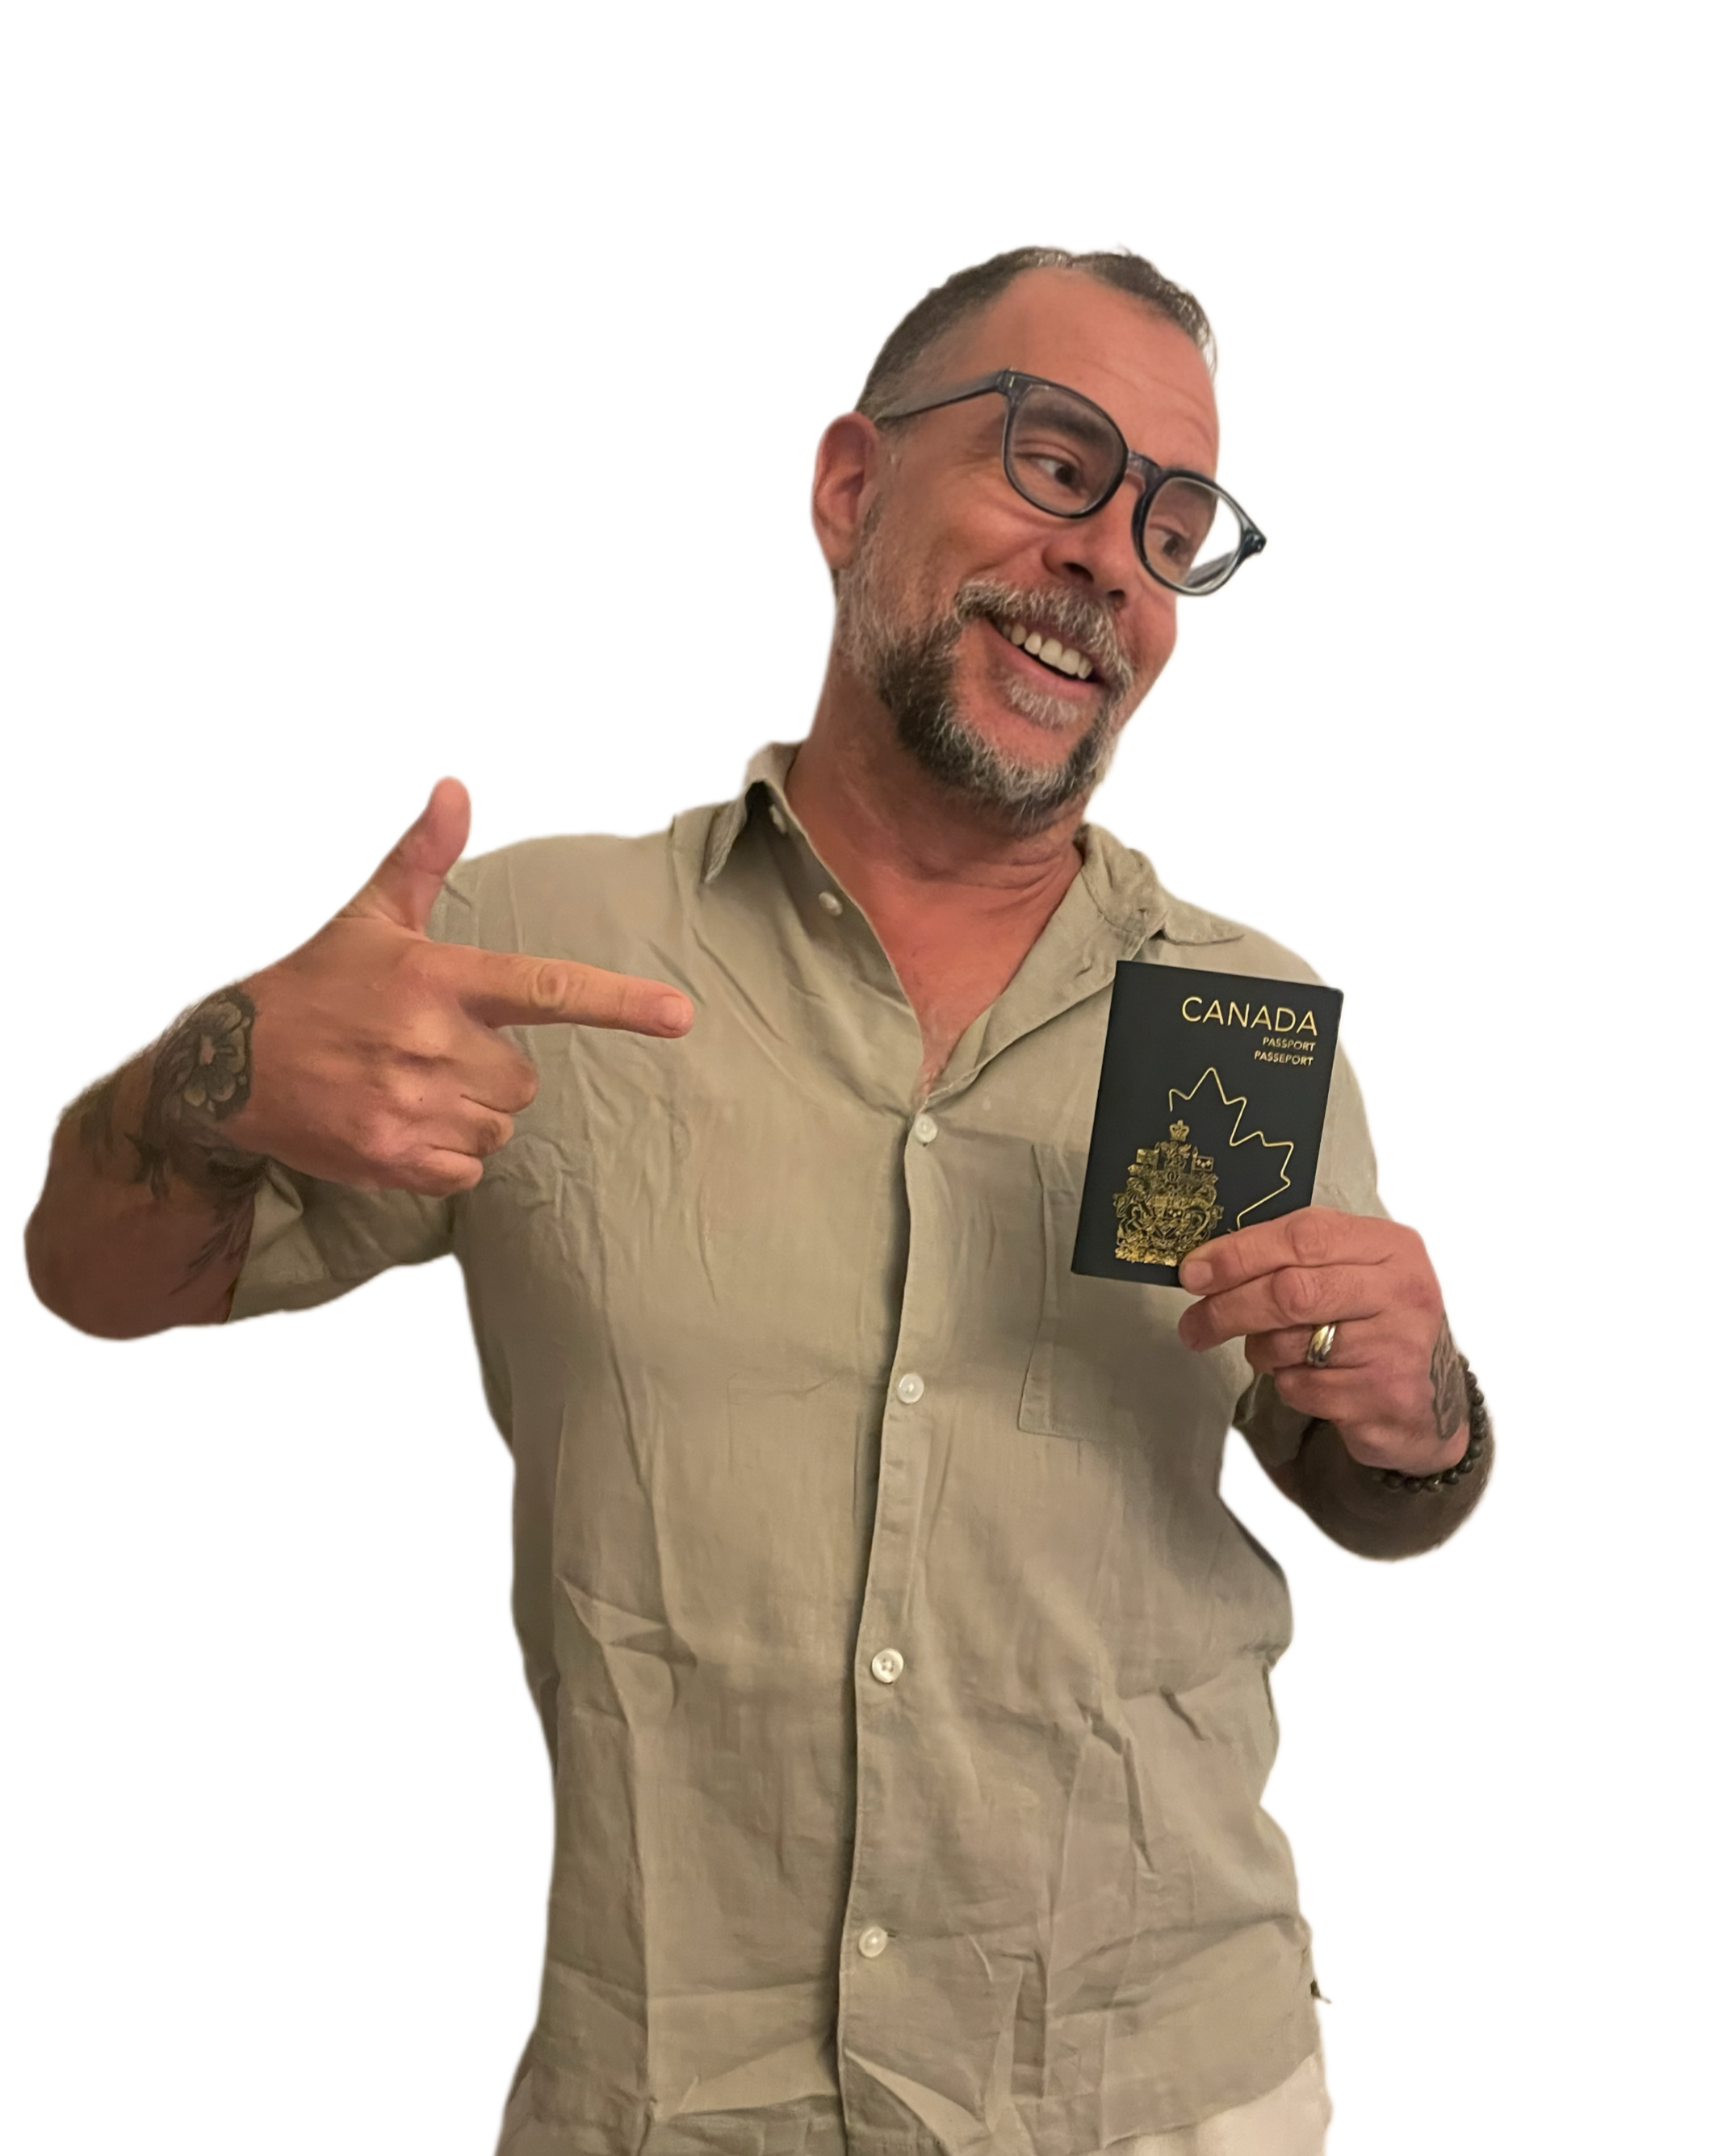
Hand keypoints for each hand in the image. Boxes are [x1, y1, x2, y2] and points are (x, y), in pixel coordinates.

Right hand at [159, 773, 695, 1197]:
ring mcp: (411, 1107)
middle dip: (488, 1069)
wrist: (227, 1067)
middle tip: (427, 1051)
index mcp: (436, 979)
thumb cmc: (314, 986)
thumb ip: (423, 858)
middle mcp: (430, 1044)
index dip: (619, 1002)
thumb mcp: (369, 917)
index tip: (680, 1015)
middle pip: (523, 1080)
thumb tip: (455, 786)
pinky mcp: (393, 1158)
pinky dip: (443, 1154)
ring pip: (497, 1126)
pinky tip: (396, 1122)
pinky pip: (466, 1168)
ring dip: (466, 1113)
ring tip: (404, 1086)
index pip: (545, 988)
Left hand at [1175, 1207, 1468, 1477]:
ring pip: (1289, 1343)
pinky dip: (1287, 1384)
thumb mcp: (1356, 1272)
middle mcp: (1403, 1292)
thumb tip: (1208, 1265)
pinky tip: (1308, 1378)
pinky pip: (1302, 1387)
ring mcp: (1398, 1347)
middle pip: (1290, 1291)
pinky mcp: (1385, 1398)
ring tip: (1269, 1351)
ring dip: (1260, 1350)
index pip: (1303, 1235)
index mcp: (1392, 1246)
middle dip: (1228, 1308)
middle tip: (1194, 1325)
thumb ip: (1298, 1258)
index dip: (1239, 1253)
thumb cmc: (1379, 1323)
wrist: (1436, 1402)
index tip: (1194, 1272)